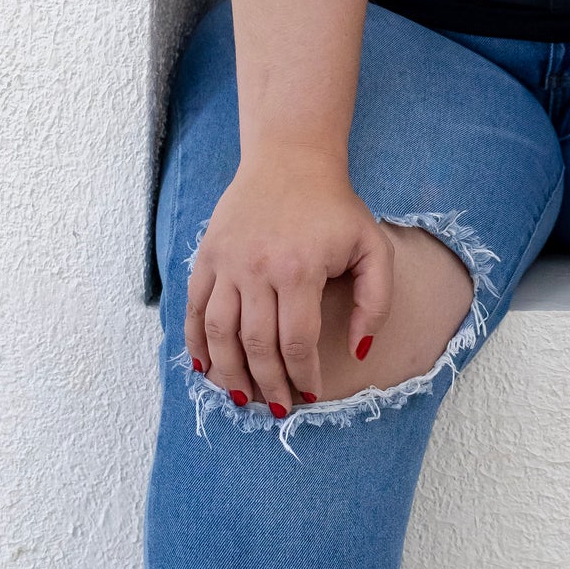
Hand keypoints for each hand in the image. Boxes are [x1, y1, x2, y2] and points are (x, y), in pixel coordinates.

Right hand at [184, 156, 392, 415]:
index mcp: (299, 270)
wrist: (290, 159)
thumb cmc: (335, 207)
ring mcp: (226, 263)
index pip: (296, 342)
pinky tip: (204, 367)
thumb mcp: (372, 248)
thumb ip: (375, 302)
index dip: (303, 376)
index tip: (311, 395)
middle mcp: (257, 269)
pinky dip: (196, 343)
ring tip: (240, 397)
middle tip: (277, 409)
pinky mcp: (206, 256)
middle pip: (256, 345)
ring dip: (228, 372)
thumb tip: (358, 351)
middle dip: (267, 384)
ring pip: (218, 333)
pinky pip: (195, 308)